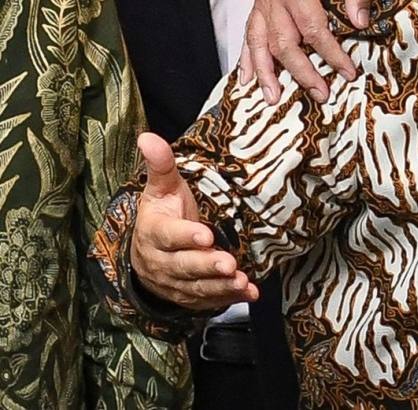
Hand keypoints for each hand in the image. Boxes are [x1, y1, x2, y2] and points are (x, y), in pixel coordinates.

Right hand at [130, 133, 257, 310]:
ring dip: (220, 286)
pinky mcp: (190, 296)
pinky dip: (229, 298)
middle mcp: (163, 262)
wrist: (147, 256)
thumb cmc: (163, 216)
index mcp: (155, 233)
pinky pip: (209, 300)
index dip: (185, 237)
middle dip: (207, 266)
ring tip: (241, 280)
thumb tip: (147, 136)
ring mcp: (176, 283)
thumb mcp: (161, 189)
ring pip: (197, 287)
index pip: (169, 236)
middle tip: (229, 263)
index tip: (206, 235)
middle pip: (184, 266)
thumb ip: (161, 166)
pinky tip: (250, 292)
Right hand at [239, 0, 368, 102]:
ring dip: (265, 72)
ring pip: (258, 41)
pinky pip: (249, 31)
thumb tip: (361, 24)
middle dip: (301, 72)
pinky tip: (246, 78)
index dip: (333, 55)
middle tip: (321, 95)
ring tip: (273, 98)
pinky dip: (246, 56)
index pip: (314, 31)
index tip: (350, 74)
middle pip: (283, 43)